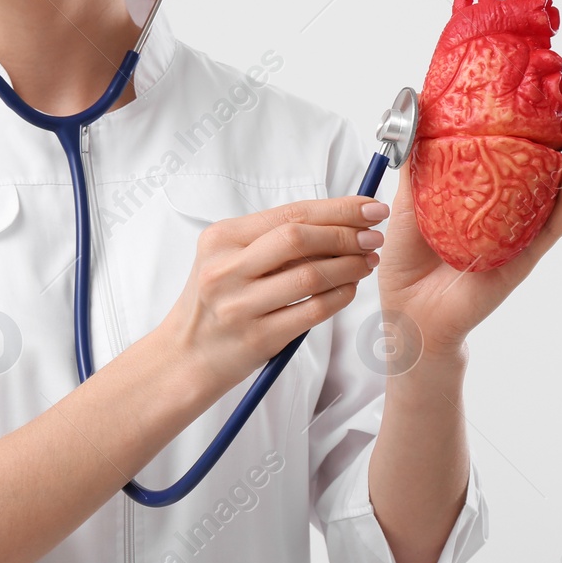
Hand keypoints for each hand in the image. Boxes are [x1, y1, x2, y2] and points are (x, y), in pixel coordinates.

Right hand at [164, 197, 384, 394]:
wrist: (188, 354)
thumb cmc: (217, 302)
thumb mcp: (229, 258)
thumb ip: (272, 239)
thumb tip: (337, 218)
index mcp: (221, 238)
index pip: (289, 213)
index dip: (336, 209)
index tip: (369, 208)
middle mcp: (225, 268)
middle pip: (298, 239)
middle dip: (345, 234)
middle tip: (373, 236)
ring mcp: (239, 305)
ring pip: (310, 275)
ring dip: (349, 265)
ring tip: (367, 261)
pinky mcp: (257, 337)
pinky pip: (312, 311)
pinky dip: (340, 296)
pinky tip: (350, 289)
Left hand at [375, 95, 561, 355]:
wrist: (406, 307)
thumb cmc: (407, 256)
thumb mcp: (408, 196)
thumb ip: (416, 158)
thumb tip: (416, 109)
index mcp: (493, 190)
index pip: (531, 150)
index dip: (550, 122)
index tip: (561, 94)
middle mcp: (515, 209)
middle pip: (561, 166)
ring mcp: (523, 232)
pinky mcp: (525, 256)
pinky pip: (554, 225)